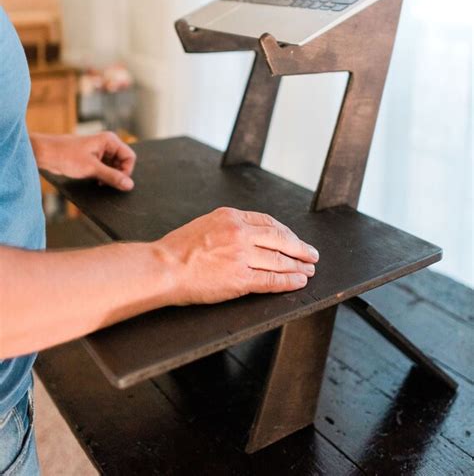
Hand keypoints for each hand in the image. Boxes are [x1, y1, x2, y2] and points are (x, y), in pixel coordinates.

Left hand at [31, 132, 135, 190]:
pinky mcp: (93, 159)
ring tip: (99, 182)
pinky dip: (103, 177)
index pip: (129, 157)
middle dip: (117, 174)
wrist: (45, 154)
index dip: (126, 171)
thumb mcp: (92, 169)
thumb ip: (112, 177)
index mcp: (110, 141)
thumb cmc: (66, 155)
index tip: (118, 182)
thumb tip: (129, 185)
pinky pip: (105, 170)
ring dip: (109, 177)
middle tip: (106, 183)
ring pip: (114, 168)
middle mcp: (107, 145)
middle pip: (123, 163)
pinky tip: (96, 181)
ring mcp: (100, 152)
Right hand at [155, 207, 318, 304]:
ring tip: (309, 270)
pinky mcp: (240, 279)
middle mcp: (239, 233)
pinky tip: (299, 282)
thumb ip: (227, 227)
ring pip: (279, 260)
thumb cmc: (176, 249)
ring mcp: (241, 256)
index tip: (293, 239)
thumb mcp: (204, 224)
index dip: (285, 232)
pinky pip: (271, 280)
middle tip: (312, 254)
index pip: (267, 221)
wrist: (163, 267)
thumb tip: (246, 236)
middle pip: (280, 238)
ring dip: (298, 266)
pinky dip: (288, 281)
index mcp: (230, 216)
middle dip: (299, 248)